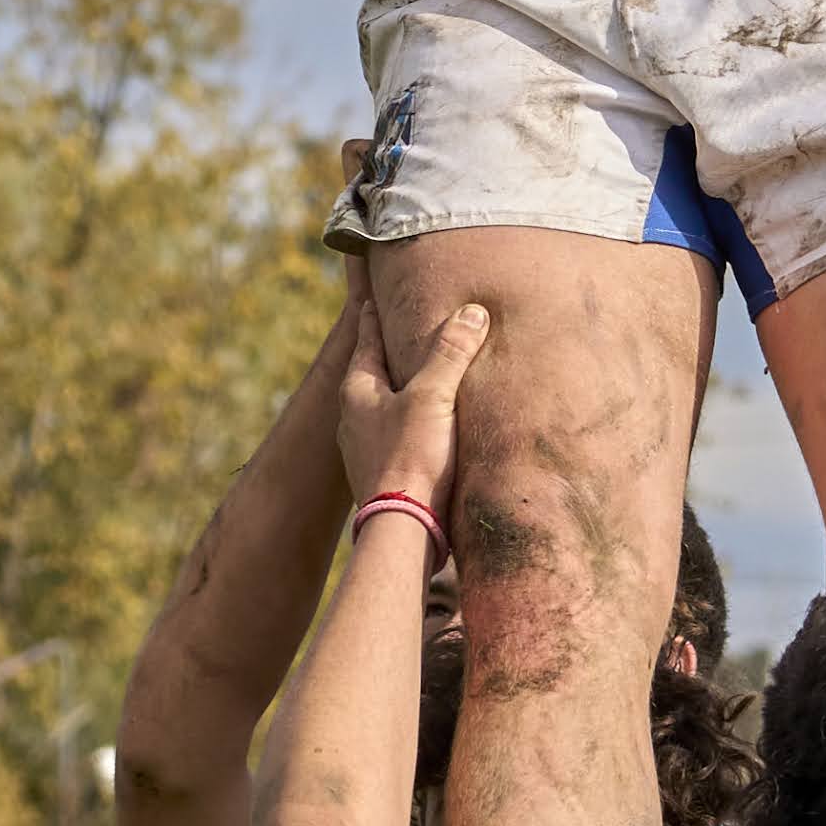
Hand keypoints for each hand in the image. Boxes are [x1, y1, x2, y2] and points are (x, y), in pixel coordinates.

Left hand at [342, 299, 486, 512]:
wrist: (404, 532)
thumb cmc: (410, 458)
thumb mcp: (433, 397)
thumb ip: (451, 353)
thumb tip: (471, 312)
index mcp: (357, 390)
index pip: (366, 338)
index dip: (374, 313)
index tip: (374, 293)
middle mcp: (354, 417)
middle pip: (374, 372)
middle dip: (391, 352)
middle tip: (406, 328)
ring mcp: (366, 448)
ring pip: (385, 405)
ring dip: (404, 390)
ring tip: (426, 375)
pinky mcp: (385, 473)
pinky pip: (398, 434)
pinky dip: (414, 420)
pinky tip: (432, 425)